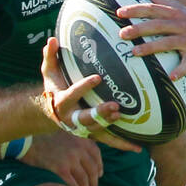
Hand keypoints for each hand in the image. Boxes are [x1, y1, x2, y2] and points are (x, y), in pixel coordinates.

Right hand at [22, 130, 103, 185]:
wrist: (26, 144)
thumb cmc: (43, 140)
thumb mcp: (63, 135)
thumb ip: (75, 143)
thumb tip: (84, 158)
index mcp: (80, 139)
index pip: (96, 154)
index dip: (99, 166)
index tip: (99, 175)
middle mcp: (78, 148)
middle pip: (92, 169)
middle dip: (94, 183)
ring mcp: (70, 159)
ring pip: (84, 179)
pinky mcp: (60, 169)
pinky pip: (73, 184)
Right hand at [38, 36, 140, 152]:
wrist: (51, 111)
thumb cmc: (54, 86)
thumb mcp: (48, 71)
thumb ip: (50, 56)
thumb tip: (52, 38)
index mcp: (62, 102)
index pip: (72, 95)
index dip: (84, 87)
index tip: (97, 78)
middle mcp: (72, 118)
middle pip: (86, 118)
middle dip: (100, 114)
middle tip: (116, 107)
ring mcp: (83, 128)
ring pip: (98, 131)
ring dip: (111, 127)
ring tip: (123, 118)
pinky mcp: (93, 134)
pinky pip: (108, 140)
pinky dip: (122, 144)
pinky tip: (137, 148)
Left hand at [115, 0, 185, 80]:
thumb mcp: (175, 8)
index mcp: (174, 13)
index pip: (153, 8)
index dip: (137, 9)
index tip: (119, 12)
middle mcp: (182, 25)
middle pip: (158, 25)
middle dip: (140, 28)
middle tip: (122, 33)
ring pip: (168, 43)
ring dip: (151, 47)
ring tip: (134, 52)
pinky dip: (180, 70)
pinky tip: (171, 77)